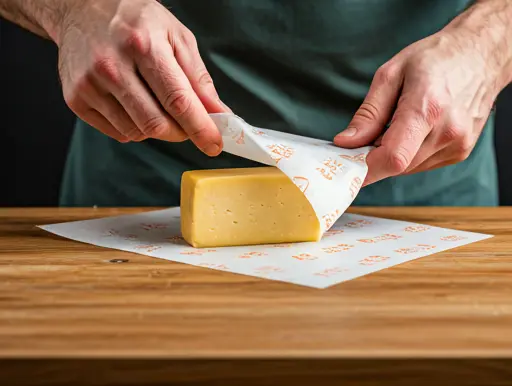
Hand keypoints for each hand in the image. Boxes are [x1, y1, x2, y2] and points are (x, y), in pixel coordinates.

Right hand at [57, 0, 228, 154]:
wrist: (82, 9)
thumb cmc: (135, 21)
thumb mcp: (176, 37)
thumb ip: (198, 79)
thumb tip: (218, 113)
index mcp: (143, 45)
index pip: (177, 100)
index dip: (200, 128)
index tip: (213, 144)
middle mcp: (112, 66)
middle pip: (156, 124)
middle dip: (180, 132)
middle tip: (188, 124)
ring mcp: (90, 85)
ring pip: (137, 132)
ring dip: (157, 129)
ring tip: (156, 103)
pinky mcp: (76, 100)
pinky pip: (118, 133)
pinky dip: (135, 128)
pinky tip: (134, 105)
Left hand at [334, 0, 511, 184]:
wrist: (480, 54)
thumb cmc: (435, 58)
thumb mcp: (391, 75)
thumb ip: (368, 114)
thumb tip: (346, 143)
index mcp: (428, 107)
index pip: (393, 157)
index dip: (365, 168)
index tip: (346, 166)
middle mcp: (448, 131)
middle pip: (397, 165)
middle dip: (374, 157)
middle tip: (366, 137)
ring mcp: (458, 144)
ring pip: (408, 168)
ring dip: (392, 155)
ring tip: (395, 125)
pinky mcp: (461, 151)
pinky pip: (422, 164)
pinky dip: (408, 153)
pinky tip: (413, 131)